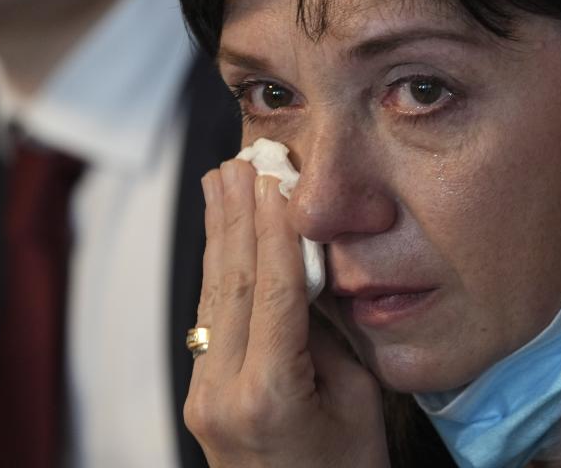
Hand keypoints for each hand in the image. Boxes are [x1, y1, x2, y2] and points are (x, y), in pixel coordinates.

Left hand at [184, 159, 388, 467]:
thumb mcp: (358, 399)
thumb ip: (328, 335)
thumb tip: (305, 274)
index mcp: (271, 393)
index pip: (272, 291)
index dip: (273, 228)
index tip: (274, 177)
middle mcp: (224, 390)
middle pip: (232, 284)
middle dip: (237, 215)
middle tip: (240, 160)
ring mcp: (204, 393)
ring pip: (214, 296)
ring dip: (219, 233)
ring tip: (220, 181)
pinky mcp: (202, 393)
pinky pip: (212, 318)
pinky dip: (218, 269)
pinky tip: (221, 238)